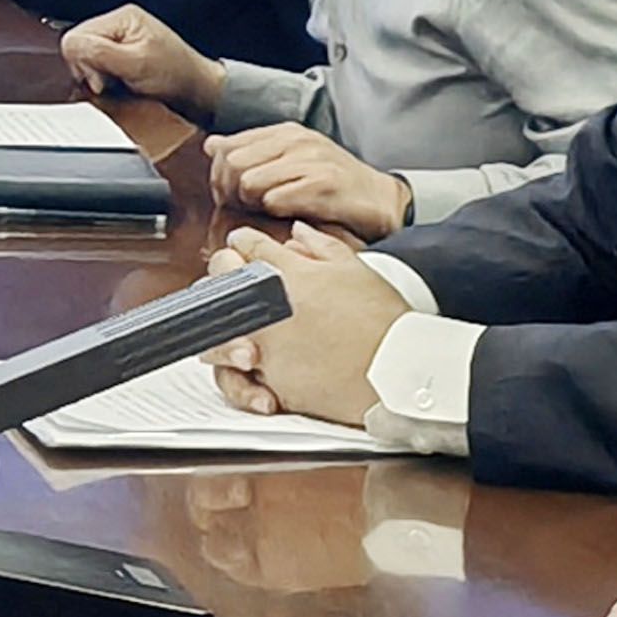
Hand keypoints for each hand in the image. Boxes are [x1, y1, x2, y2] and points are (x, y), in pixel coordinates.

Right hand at [60, 7, 217, 112]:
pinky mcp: (119, 56)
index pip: (76, 36)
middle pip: (78, 47)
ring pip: (84, 60)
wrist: (197, 91)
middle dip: (92, 70)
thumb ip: (100, 52)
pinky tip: (121, 84)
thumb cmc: (176, 75)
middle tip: (114, 82)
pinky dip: (105, 80)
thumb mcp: (136, 63)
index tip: (103, 79)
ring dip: (98, 77)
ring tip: (121, 83)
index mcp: (121, 17)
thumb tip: (71, 45)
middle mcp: (118, 25)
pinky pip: (96, 68)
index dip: (85, 62)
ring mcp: (118, 40)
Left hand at [196, 224, 400, 422]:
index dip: (243, 244)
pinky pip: (238, 380)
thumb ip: (320, 247)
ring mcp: (267, 348)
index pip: (246, 246)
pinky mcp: (273, 383)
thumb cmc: (385, 320)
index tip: (244, 247)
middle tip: (231, 281)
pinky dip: (240, 377)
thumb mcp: (356, 270)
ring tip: (236, 331)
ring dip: (220, 329)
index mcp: (289, 275)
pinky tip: (252, 371)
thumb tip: (297, 232)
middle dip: (222, 277)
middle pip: (220, 283)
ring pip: (217, 335)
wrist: (399, 369)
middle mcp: (269, 310)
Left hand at [203, 117, 409, 236]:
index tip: (232, 197)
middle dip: (231, 193)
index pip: (228, 148)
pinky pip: (275, 200)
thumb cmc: (334, 186)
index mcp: (285, 133)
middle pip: (232, 164)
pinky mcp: (324, 184)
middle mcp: (296, 141)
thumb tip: (213, 145)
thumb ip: (253, 152)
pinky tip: (288, 218)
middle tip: (246, 210)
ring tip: (268, 213)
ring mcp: (310, 160)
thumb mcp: (291, 161)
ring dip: (252, 205)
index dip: (221, 177)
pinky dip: (275, 213)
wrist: (381, 199)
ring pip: (249, 182)